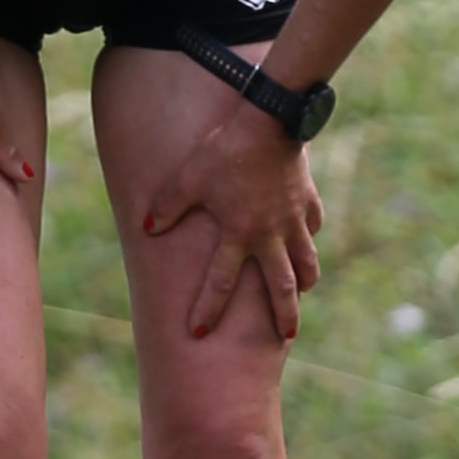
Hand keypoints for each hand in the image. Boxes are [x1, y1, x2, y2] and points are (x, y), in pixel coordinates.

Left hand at [142, 84, 325, 340]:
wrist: (270, 120)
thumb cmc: (225, 150)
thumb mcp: (188, 178)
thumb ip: (167, 206)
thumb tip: (146, 228)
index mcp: (238, 234)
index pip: (220, 282)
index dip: (207, 308)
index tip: (199, 333)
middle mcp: (270, 235)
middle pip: (281, 286)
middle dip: (285, 315)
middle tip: (288, 337)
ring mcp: (293, 219)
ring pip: (306, 261)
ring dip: (305, 280)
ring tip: (304, 292)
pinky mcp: (308, 200)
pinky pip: (313, 225)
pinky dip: (311, 235)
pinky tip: (308, 238)